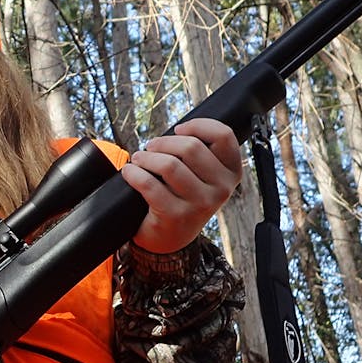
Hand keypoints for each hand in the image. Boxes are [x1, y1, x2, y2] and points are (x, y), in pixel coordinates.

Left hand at [122, 118, 242, 253]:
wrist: (171, 237)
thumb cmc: (183, 195)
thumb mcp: (202, 174)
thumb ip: (201, 151)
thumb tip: (180, 129)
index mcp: (232, 172)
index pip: (224, 136)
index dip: (197, 125)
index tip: (177, 130)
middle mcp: (222, 189)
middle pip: (191, 147)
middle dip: (163, 143)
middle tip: (150, 147)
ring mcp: (201, 204)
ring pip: (169, 164)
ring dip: (146, 157)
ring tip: (138, 159)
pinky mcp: (176, 215)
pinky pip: (149, 185)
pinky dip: (134, 174)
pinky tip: (129, 172)